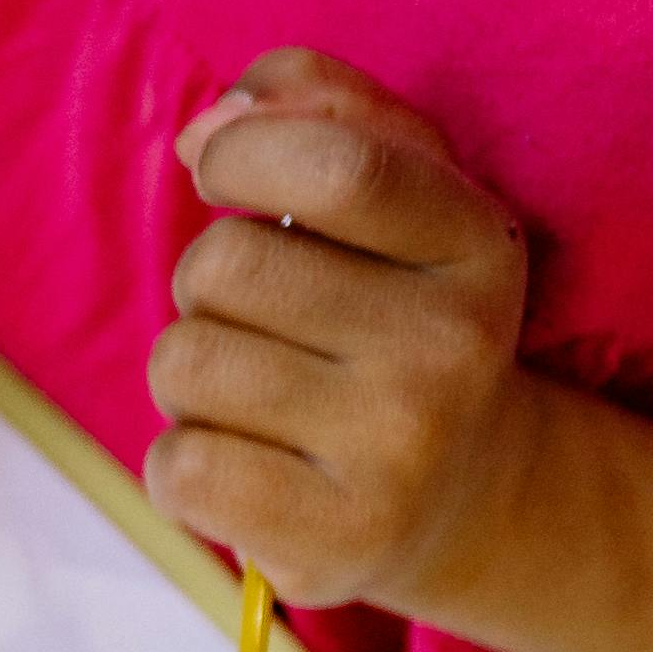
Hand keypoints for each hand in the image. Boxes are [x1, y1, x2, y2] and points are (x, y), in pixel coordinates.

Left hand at [147, 51, 542, 616]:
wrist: (464, 494)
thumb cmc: (394, 316)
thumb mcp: (398, 192)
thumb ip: (319, 111)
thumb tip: (210, 125)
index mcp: (476, 245)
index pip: (339, 167)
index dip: (245, 155)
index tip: (225, 172)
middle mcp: (450, 347)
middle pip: (223, 265)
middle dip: (207, 284)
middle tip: (267, 321)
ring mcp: (397, 451)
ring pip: (184, 362)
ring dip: (190, 373)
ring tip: (260, 394)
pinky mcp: (332, 540)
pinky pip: (176, 467)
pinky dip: (182, 464)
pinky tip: (249, 464)